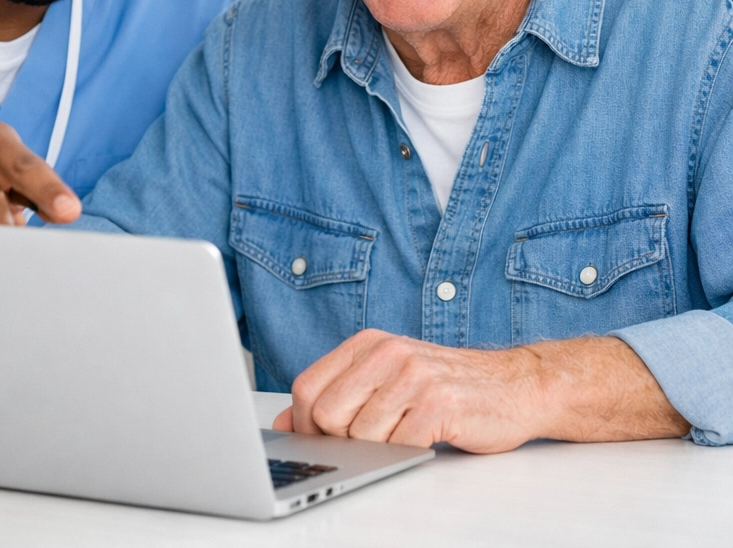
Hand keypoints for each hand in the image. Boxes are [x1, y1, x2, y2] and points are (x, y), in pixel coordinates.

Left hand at [272, 329, 540, 452]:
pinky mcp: (438, 403)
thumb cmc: (448, 386)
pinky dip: (402, 456)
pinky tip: (420, 442)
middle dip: (337, 442)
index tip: (319, 442)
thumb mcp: (386, 379)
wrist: (517, 385)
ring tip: (402, 438)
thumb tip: (283, 425)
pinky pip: (396, 447)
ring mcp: (412, 375)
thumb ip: (337, 395)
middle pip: (325, 414)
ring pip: (358, 436)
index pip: (306, 388)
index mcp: (367, 343)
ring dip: (376, 451)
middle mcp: (386, 352)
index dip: (304, 425)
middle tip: (368, 444)